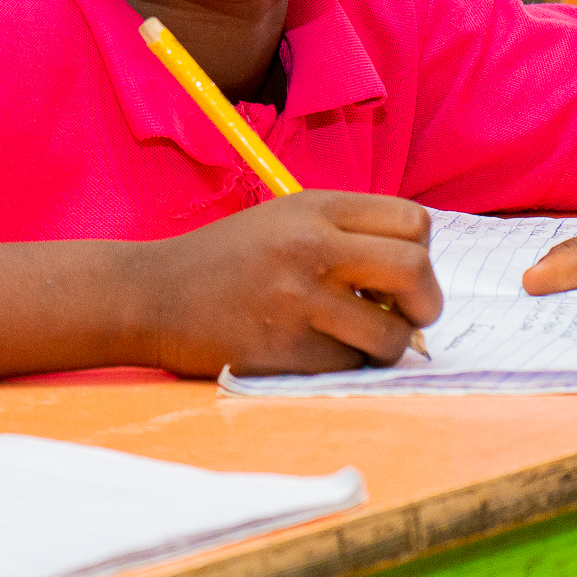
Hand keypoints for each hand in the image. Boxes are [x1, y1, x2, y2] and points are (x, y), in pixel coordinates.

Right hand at [141, 192, 443, 374]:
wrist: (151, 295)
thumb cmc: (226, 261)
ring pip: (390, 335)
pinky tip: (310, 351)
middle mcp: (311, 248)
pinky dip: (342, 366)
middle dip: (425, 303)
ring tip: (354, 340)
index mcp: (316, 208)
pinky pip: (347, 368)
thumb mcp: (285, 222)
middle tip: (408, 317)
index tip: (401, 276)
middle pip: (415, 270)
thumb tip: (417, 286)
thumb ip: (348, 239)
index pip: (413, 222)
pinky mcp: (284, 351)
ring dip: (385, 346)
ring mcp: (297, 301)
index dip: (421, 253)